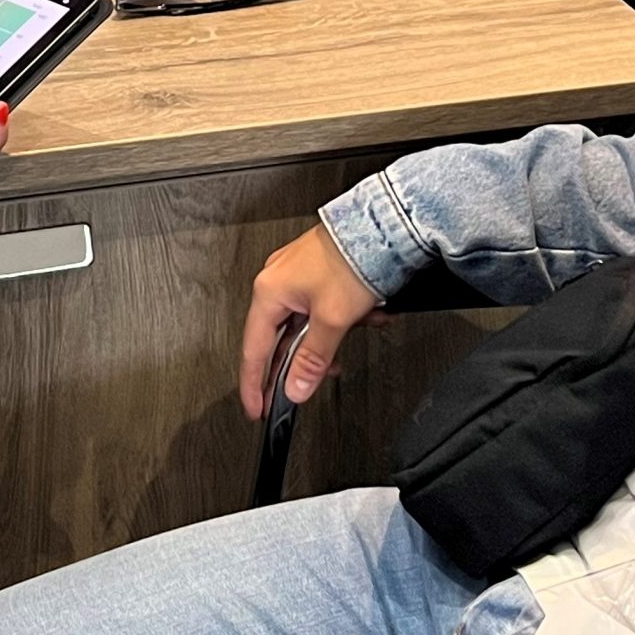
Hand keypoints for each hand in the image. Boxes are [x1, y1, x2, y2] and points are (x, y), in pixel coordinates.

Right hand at [238, 223, 379, 420]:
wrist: (380, 226)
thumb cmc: (351, 258)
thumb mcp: (332, 320)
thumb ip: (312, 360)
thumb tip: (295, 388)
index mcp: (269, 292)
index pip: (253, 351)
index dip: (254, 385)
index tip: (255, 408)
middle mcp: (276, 282)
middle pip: (279, 340)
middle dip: (298, 364)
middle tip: (299, 390)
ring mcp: (295, 277)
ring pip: (303, 326)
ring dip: (326, 342)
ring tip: (345, 348)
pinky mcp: (315, 274)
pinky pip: (317, 310)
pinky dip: (336, 322)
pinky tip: (360, 321)